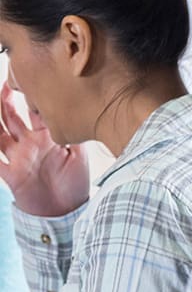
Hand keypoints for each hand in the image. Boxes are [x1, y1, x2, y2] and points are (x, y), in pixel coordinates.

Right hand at [0, 82, 89, 216]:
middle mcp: (28, 145)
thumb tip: (83, 114)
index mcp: (45, 138)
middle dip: (3, 101)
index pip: (33, 112)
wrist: (65, 212)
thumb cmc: (73, 185)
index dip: (30, 97)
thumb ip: (75, 136)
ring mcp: (17, 158)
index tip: (28, 79)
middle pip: (10, 117)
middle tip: (2, 83)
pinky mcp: (11, 175)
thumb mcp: (78, 156)